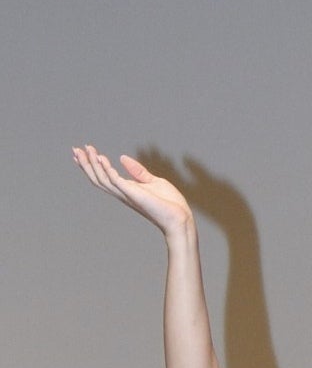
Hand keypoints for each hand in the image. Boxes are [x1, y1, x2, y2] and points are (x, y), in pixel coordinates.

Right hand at [72, 145, 194, 235]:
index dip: (91, 165)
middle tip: (75, 149)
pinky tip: (101, 158)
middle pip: (97, 178)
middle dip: (86, 164)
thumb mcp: (153, 181)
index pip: (104, 177)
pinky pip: (116, 181)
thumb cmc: (170, 203)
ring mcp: (127, 194)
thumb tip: (122, 157)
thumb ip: (137, 171)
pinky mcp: (133, 194)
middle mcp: (123, 193)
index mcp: (126, 190)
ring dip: (93, 164)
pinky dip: (107, 169)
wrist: (180, 217)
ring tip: (86, 150)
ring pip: (102, 179)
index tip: (82, 153)